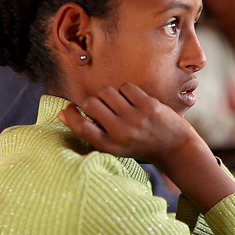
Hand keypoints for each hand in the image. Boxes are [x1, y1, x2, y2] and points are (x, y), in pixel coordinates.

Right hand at [58, 82, 197, 167]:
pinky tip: (133, 100)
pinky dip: (126, 90)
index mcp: (110, 147)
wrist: (174, 147)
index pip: (80, 127)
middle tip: (100, 105)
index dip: (70, 114)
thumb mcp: (113, 146)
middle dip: (91, 101)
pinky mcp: (149, 106)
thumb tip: (60, 113)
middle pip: (90, 104)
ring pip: (106, 92)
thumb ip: (90, 131)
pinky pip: (126, 87)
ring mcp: (136, 119)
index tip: (70, 108)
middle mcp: (121, 133)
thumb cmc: (139, 145)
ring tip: (118, 102)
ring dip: (108, 94)